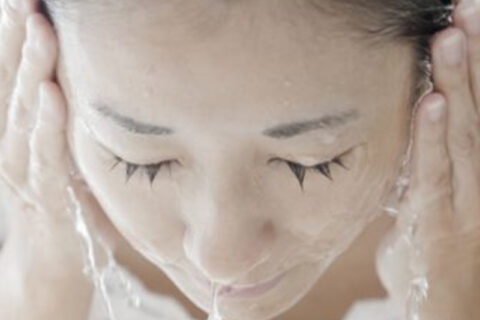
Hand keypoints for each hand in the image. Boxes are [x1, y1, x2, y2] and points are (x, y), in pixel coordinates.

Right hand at [0, 0, 99, 292]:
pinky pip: (44, 157)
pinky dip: (45, 125)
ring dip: (29, 69)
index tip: (30, 1)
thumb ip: (74, 124)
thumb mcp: (72, 156)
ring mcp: (27, 170)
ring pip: (24, 113)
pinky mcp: (44, 197)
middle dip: (21, 37)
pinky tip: (49, 95)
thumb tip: (95, 88)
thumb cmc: (67, 204)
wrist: (53, 265)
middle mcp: (20, 144)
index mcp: (30, 132)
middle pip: (17, 83)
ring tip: (38, 27)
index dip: (21, 38)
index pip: (22, 76)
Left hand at [376, 1, 479, 318]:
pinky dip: (433, 138)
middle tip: (469, 8)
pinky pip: (436, 174)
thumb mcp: (430, 199)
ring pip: (465, 135)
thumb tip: (412, 125)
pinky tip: (430, 102)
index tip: (471, 18)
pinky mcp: (439, 224)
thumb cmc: (435, 249)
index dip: (478, 66)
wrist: (443, 309)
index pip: (479, 109)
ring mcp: (467, 202)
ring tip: (453, 37)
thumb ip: (426, 164)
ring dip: (459, 85)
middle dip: (476, 59)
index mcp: (477, 169)